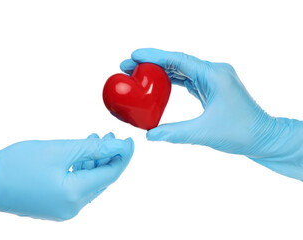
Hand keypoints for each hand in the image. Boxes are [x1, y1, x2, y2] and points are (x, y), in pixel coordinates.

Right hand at [0, 133, 133, 227]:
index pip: (111, 174)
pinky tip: (81, 155)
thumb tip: (119, 147)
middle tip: (111, 137)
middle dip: (108, 157)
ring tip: (95, 141)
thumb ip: (93, 149)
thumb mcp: (61, 150)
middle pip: (101, 180)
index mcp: (75, 195)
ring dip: (94, 162)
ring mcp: (63, 210)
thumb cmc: (18, 164)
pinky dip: (82, 171)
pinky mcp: (55, 207)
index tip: (129, 141)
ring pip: (89, 183)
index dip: (123, 156)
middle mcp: (72, 208)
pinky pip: (77, 188)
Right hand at [120, 48, 302, 179]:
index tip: (134, 56)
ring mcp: (213, 79)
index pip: (178, 60)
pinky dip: (170, 80)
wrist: (263, 137)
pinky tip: (156, 83)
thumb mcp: (204, 133)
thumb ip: (175, 133)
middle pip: (176, 62)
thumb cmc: (241, 132)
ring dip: (159, 71)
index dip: (154, 56)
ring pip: (180, 69)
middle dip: (151, 63)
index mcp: (214, 75)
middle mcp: (213, 72)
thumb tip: (149, 136)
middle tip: (127, 66)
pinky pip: (187, 79)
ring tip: (137, 74)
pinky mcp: (211, 87)